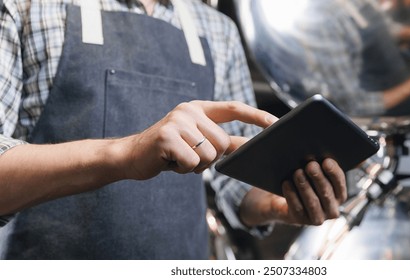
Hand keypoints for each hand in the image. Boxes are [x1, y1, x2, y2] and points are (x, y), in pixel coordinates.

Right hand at [117, 100, 277, 178]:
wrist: (131, 156)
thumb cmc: (169, 151)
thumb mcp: (197, 141)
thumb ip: (221, 140)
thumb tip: (250, 146)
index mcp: (198, 109)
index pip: (233, 108)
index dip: (256, 116)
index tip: (276, 123)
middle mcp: (189, 111)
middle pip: (223, 143)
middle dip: (211, 158)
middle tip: (190, 157)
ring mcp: (177, 122)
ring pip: (210, 155)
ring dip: (196, 165)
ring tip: (179, 158)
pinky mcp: (167, 137)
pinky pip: (192, 163)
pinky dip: (184, 170)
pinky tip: (170, 162)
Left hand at [240, 158, 346, 225]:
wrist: (282, 199)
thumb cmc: (303, 180)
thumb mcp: (315, 171)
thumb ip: (327, 162)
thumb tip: (345, 151)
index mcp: (339, 195)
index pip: (340, 183)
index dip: (334, 172)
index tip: (326, 161)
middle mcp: (332, 209)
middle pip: (326, 193)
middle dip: (318, 177)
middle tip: (310, 164)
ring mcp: (317, 218)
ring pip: (312, 202)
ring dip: (305, 186)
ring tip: (297, 172)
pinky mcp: (301, 221)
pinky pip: (297, 208)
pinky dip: (291, 195)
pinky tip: (286, 183)